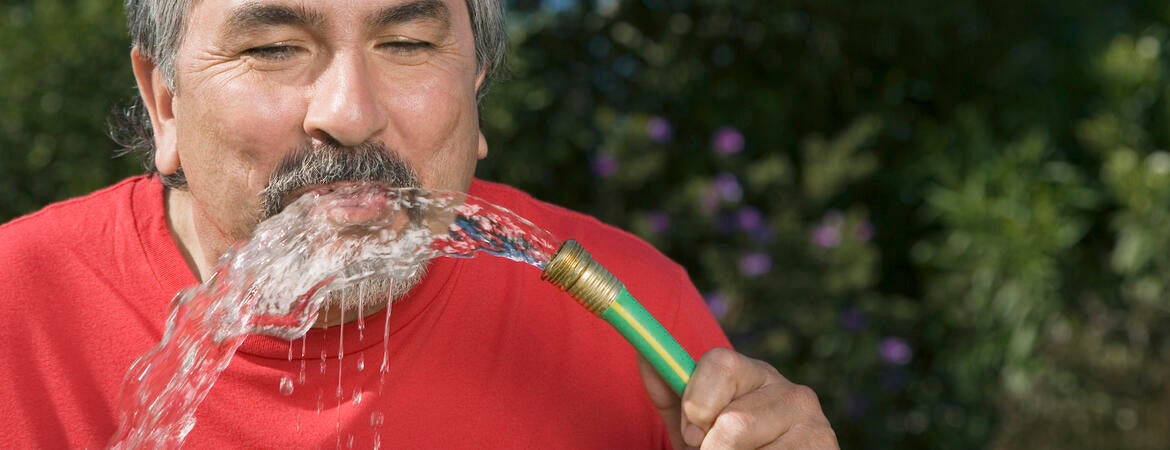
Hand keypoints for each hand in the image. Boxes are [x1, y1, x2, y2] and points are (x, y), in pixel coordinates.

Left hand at [638, 348, 837, 449]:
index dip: (697, 402)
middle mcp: (791, 391)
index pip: (719, 363)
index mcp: (754, 374)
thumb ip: (671, 395)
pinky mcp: (825, 449)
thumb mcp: (692, 426)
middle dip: (714, 447)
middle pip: (734, 421)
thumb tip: (645, 356)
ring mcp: (814, 422)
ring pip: (746, 444)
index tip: (693, 431)